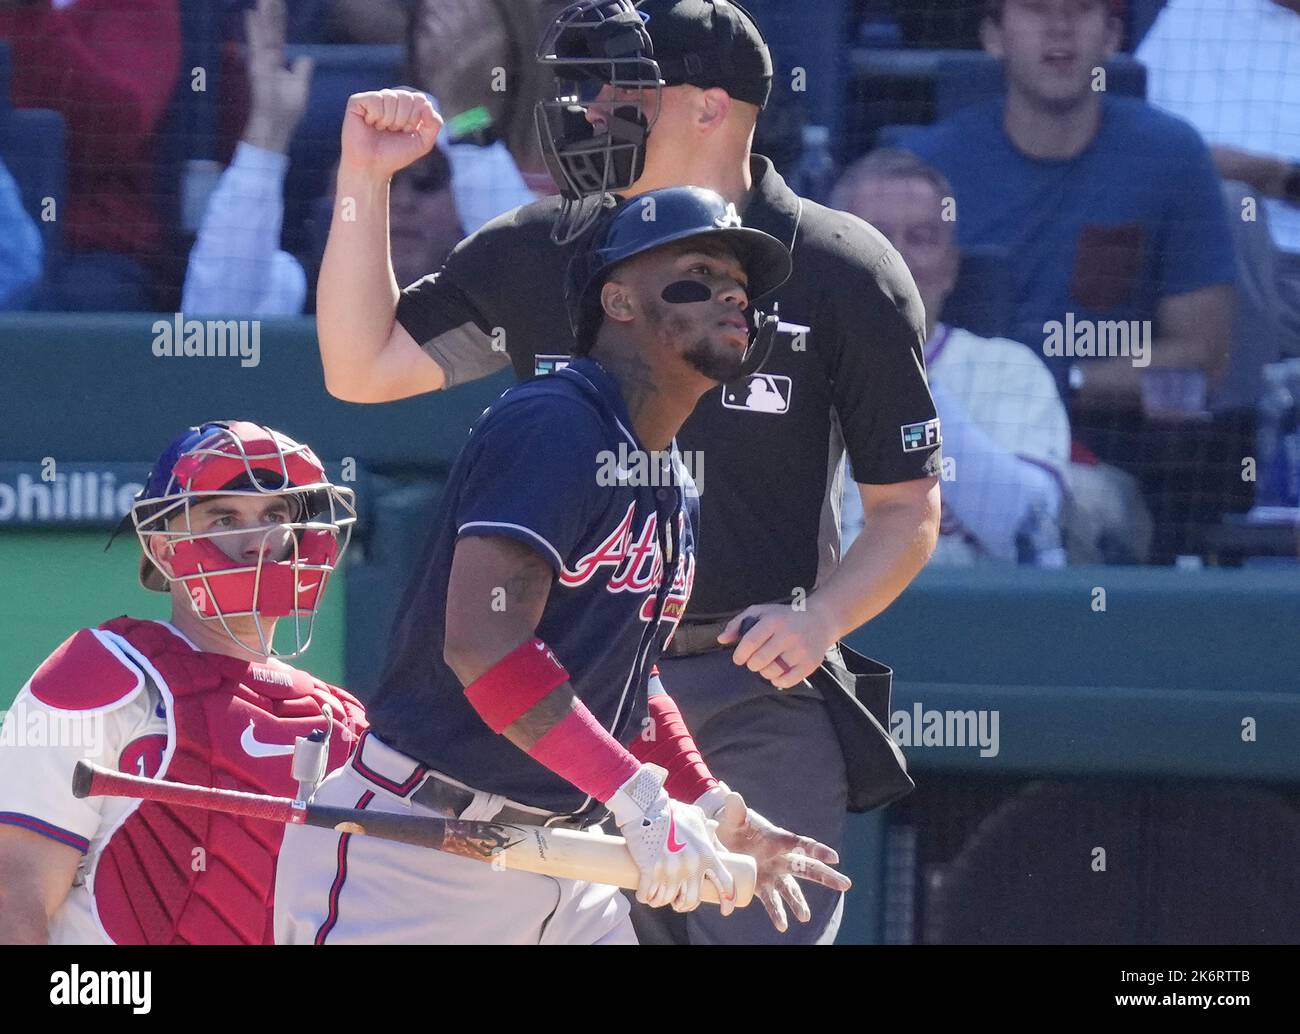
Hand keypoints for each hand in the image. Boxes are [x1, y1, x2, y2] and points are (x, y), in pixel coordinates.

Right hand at [243, 0, 313, 153]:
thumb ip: (302, 70)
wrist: (276, 127)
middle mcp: (267, 59)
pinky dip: (255, 30)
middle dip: (270, 13)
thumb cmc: (286, 111)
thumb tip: (306, 57)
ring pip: (263, 34)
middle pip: (270, 31)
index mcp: (277, 62)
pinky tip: (252, 14)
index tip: (277, 3)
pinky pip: (258, 46)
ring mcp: (262, 63)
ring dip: (263, 16)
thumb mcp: (300, 87)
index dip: (278, 20)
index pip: (278, 36)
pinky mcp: (259, 69)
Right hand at [339, 89, 442, 180]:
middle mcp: (390, 98)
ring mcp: (374, 98)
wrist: (373, 166)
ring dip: (388, 120)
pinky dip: (375, 117)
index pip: (420, 99)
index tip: (406, 131)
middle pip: (406, 96)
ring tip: (380, 129)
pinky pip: (375, 100)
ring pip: (391, 97)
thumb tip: (428, 104)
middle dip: (403, 119)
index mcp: (406, 105)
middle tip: (392, 131)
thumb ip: (434, 124)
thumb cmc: (395, 154)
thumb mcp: (423, 142)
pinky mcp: (357, 101)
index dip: (415, 119)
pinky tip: (369, 124)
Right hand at [608, 765, 736, 914]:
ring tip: (658, 897)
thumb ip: (706, 825)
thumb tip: (713, 827)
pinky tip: (646, 896)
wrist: (646, 805)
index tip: (726, 909)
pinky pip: (648, 896)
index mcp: (706, 853)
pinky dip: (646, 898)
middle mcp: (692, 866)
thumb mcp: (695, 816)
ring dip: (662, 902)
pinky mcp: (650, 872)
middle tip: (678, 902)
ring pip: (668, 900)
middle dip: (685, 905)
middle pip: (692, 899)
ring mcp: (671, 871)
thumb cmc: (671, 810)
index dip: (728, 899)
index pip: (724, 882)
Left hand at [698, 786, 850, 932]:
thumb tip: (730, 793)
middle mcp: (780, 857)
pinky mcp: (760, 884)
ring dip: (798, 903)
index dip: (818, 850)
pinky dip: (776, 912)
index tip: (835, 858)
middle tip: (846, 885)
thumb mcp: (733, 815)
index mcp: (778, 838)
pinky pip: (771, 900)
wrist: (720, 835)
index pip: (802, 844)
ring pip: (791, 889)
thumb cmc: (731, 822)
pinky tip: (782, 926)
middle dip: (826, 876)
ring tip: (804, 917)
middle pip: (807, 868)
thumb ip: (735, 808)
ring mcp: (772, 872)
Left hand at [718, 602, 839, 689]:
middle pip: (759, 661)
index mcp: (774, 621)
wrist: (820, 620)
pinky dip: (778, 680)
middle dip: (752, 664)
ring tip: (768, 664)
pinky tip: (778, 673)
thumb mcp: (760, 612)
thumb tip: (721, 639)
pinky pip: (787, 681)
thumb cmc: (783, 616)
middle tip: (755, 660)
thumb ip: (738, 623)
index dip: (740, 655)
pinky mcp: (810, 663)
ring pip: (772, 672)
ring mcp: (801, 650)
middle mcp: (789, 635)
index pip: (750, 643)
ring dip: (764, 672)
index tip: (739, 658)